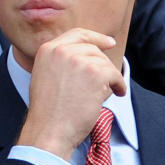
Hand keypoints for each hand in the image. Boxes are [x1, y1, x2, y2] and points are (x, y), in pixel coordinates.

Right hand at [16, 28, 124, 159]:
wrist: (49, 130)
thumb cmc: (48, 111)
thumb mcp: (45, 76)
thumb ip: (60, 61)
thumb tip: (86, 56)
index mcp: (47, 50)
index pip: (77, 34)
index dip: (95, 37)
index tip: (109, 42)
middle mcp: (61, 50)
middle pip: (93, 49)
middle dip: (103, 65)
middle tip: (107, 81)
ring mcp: (79, 60)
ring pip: (105, 63)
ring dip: (109, 78)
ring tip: (106, 93)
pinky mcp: (95, 73)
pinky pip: (115, 75)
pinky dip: (119, 86)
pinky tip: (116, 94)